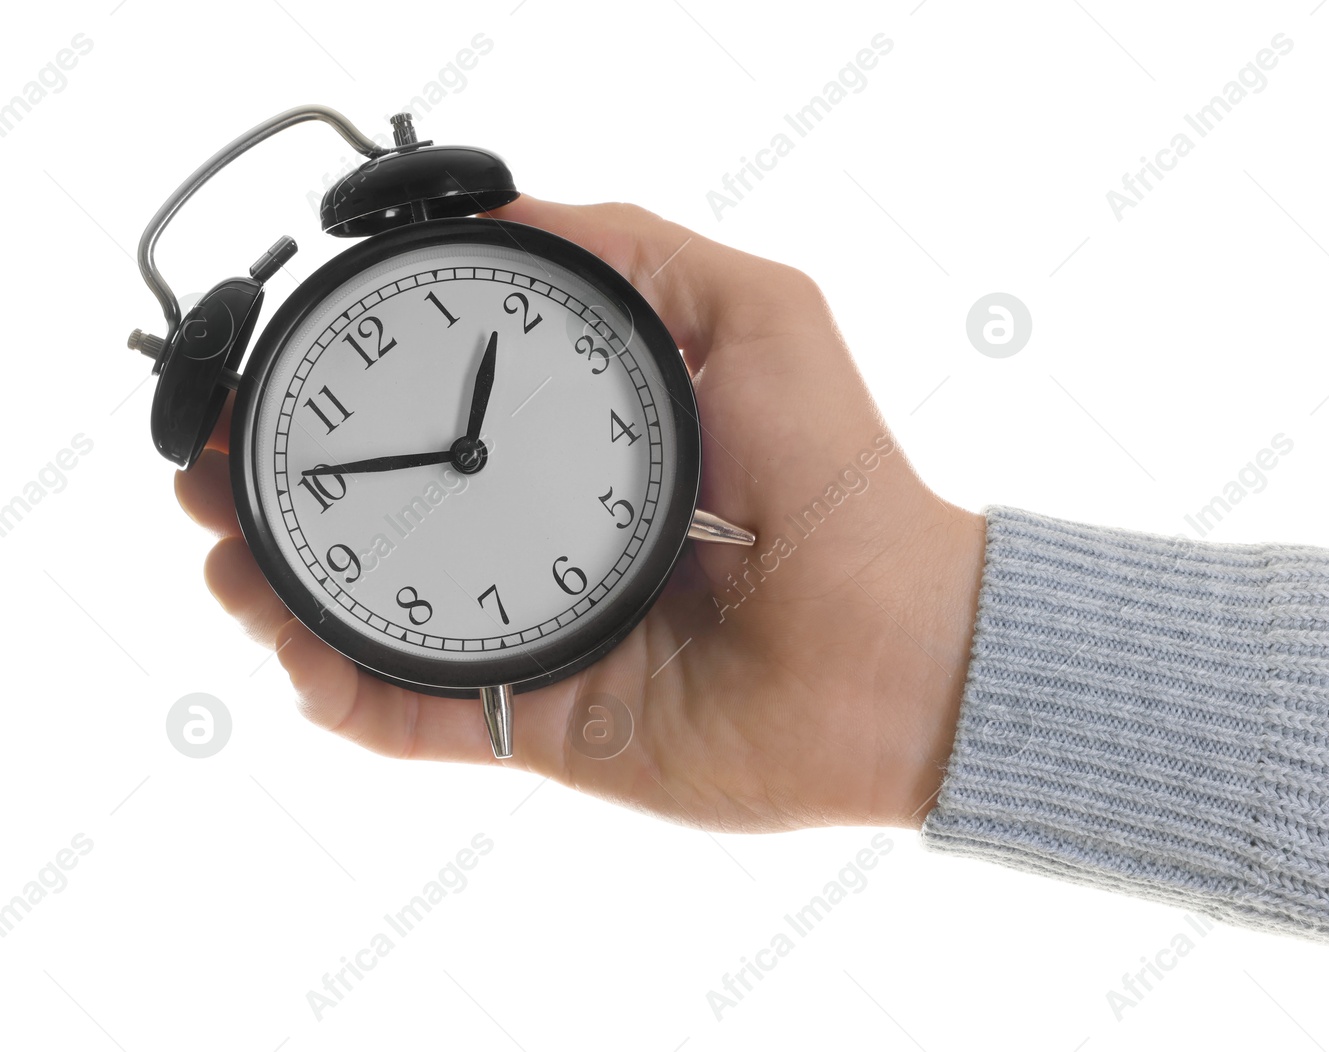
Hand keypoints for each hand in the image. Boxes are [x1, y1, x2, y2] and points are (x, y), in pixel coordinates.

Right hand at [176, 197, 985, 831]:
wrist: (891, 644)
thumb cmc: (841, 477)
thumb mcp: (757, 315)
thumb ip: (638, 253)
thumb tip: (504, 215)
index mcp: (583, 451)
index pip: (437, 419)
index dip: (347, 402)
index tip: (280, 378)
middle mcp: (546, 539)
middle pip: (381, 519)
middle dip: (280, 493)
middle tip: (211, 471)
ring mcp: (537, 634)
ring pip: (375, 619)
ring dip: (283, 591)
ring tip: (231, 555)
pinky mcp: (544, 723)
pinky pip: (418, 719)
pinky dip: (343, 695)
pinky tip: (301, 655)